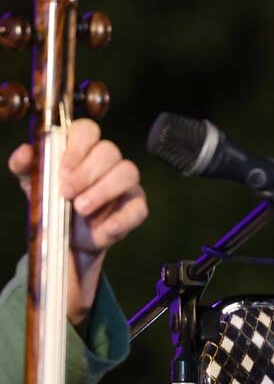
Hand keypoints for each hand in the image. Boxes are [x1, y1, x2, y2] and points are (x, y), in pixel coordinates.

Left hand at [8, 119, 148, 327]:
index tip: (60, 168)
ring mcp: (124, 188)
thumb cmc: (49, 215)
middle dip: (87, 172)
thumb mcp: (32, 192)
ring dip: (103, 191)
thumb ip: (27, 169)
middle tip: (67, 193)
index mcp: (79, 152)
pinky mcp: (134, 211)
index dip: (76, 146)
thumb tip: (25, 155)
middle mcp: (105, 165)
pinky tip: (100, 231)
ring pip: (128, 174)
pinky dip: (119, 220)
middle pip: (110, 151)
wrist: (65, 252)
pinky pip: (137, 209)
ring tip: (81, 211)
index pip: (87, 131)